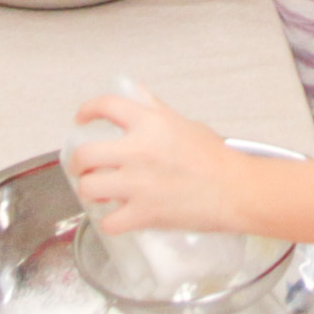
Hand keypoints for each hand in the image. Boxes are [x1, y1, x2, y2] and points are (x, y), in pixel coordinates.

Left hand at [69, 91, 245, 234]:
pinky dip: (110, 222)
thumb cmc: (215, 158)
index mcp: (150, 124)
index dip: (87, 110)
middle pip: (85, 154)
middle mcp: (138, 150)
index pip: (106, 106)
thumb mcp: (184, 123)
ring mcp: (138, 184)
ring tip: (102, 193)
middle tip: (84, 167)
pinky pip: (108, 222)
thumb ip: (155, 109)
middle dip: (79, 162)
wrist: (235, 190)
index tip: (82, 119)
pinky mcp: (143, 213)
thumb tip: (136, 92)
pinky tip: (119, 217)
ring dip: (92, 191)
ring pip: (89, 188)